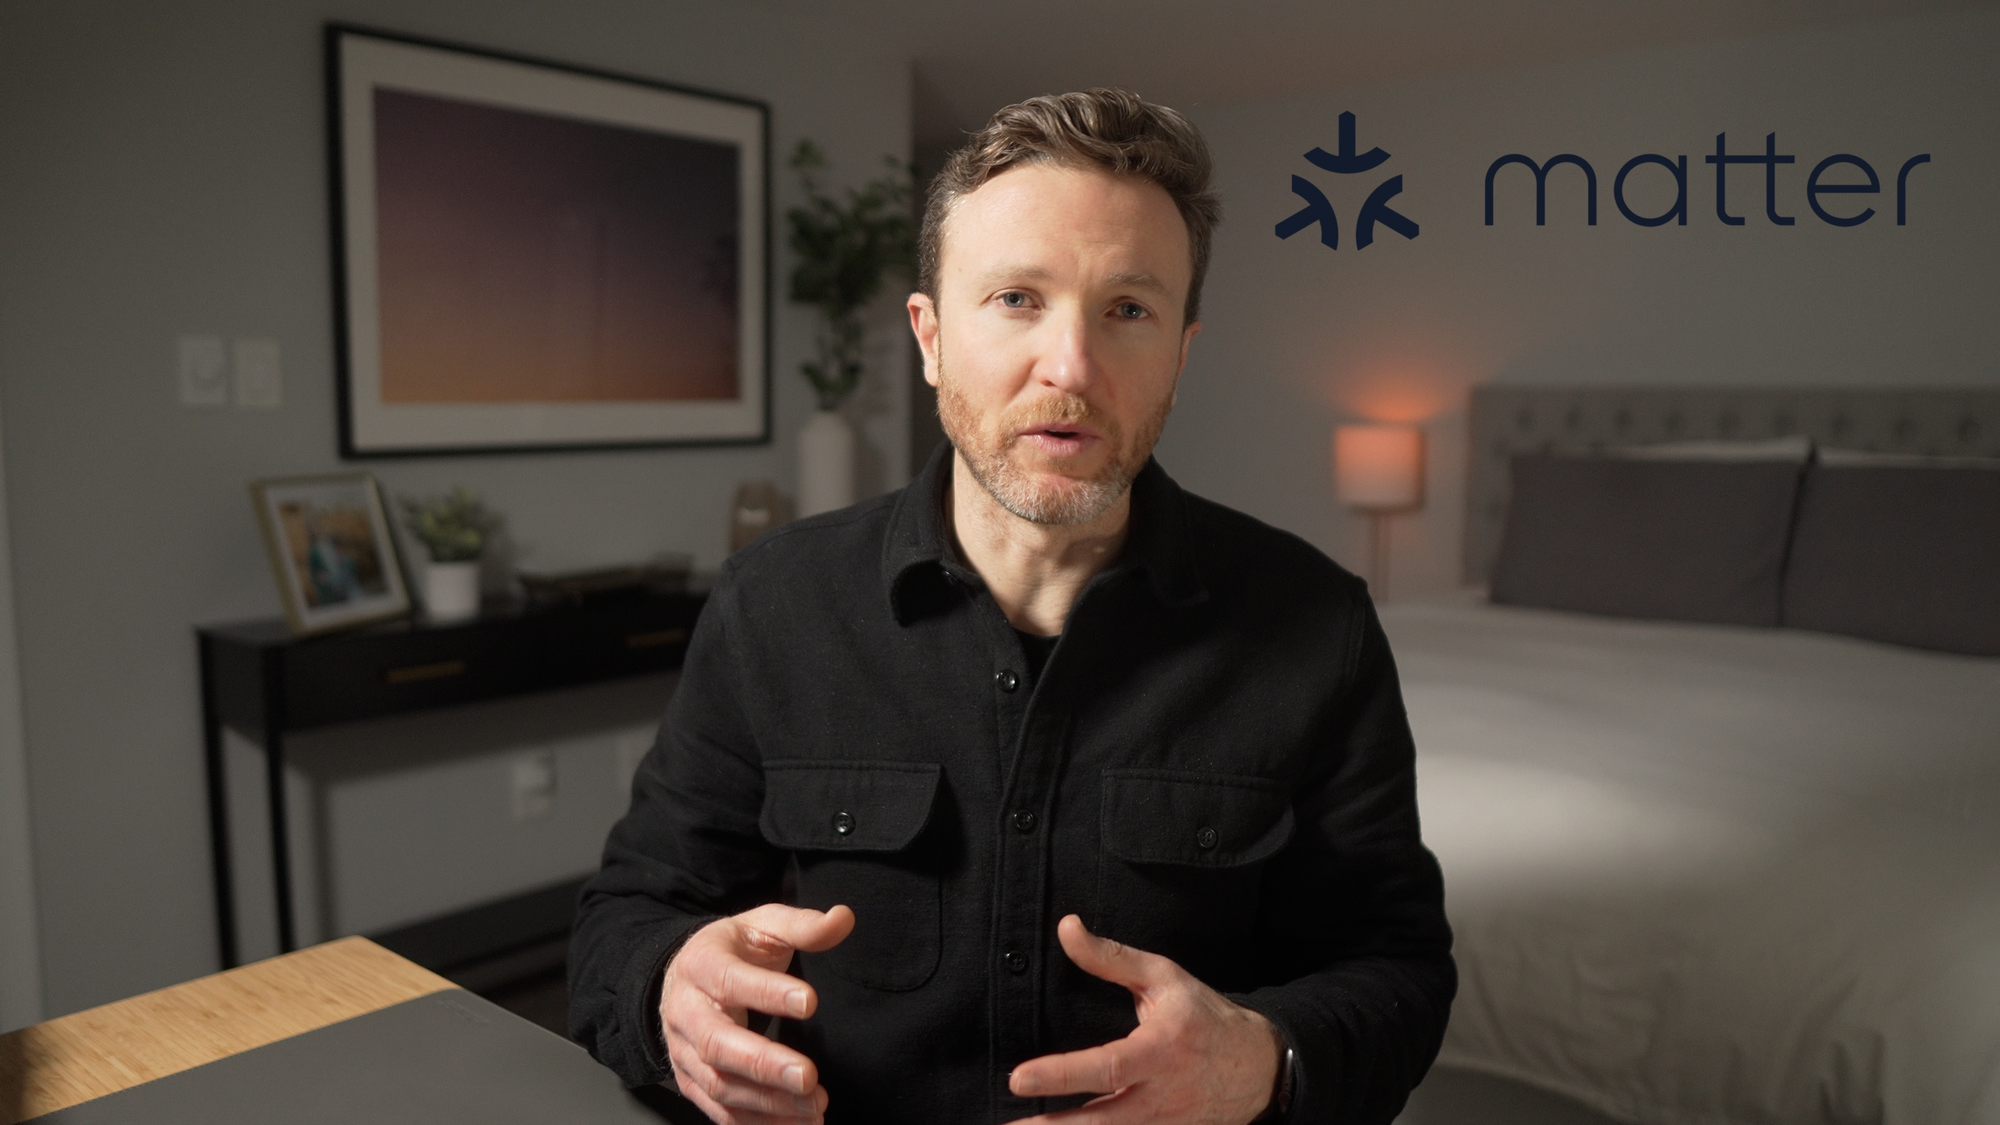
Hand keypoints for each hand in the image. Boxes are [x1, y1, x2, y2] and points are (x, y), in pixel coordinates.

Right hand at [659, 903, 855, 1124]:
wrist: (679, 978)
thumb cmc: (731, 951)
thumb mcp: (763, 925)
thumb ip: (803, 926)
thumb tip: (844, 918)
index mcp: (702, 965)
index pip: (731, 981)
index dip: (768, 993)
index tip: (811, 1002)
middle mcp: (686, 1012)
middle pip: (717, 1044)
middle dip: (764, 1064)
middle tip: (809, 1076)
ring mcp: (684, 1052)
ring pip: (719, 1085)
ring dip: (768, 1101)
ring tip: (814, 1104)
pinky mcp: (691, 1082)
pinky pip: (720, 1112)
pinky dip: (758, 1123)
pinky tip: (796, 1123)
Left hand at [1007, 915, 1281, 1124]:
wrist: (1260, 1066)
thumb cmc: (1206, 1016)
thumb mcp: (1164, 978)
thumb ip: (1111, 958)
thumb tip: (1067, 927)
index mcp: (1160, 1050)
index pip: (1106, 1067)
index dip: (1061, 1075)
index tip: (1018, 1078)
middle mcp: (1161, 1095)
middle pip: (1101, 1123)